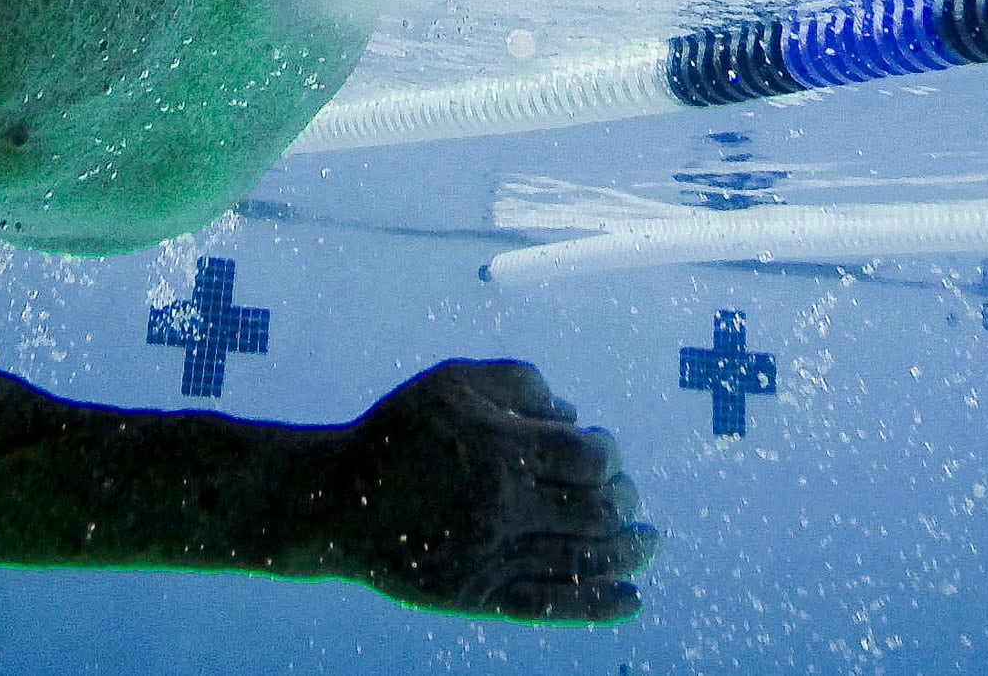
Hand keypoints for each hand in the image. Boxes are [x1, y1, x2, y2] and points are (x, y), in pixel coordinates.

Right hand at [326, 358, 654, 619]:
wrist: (339, 501)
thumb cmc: (401, 431)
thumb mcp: (455, 380)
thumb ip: (521, 383)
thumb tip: (574, 414)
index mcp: (501, 449)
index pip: (589, 457)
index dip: (610, 452)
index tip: (602, 447)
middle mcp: (503, 508)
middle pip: (597, 512)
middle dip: (625, 501)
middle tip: (628, 496)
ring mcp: (492, 557)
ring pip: (582, 563)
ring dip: (628, 554)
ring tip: (649, 543)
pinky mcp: (479, 596)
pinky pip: (552, 606)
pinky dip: (598, 606)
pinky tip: (632, 599)